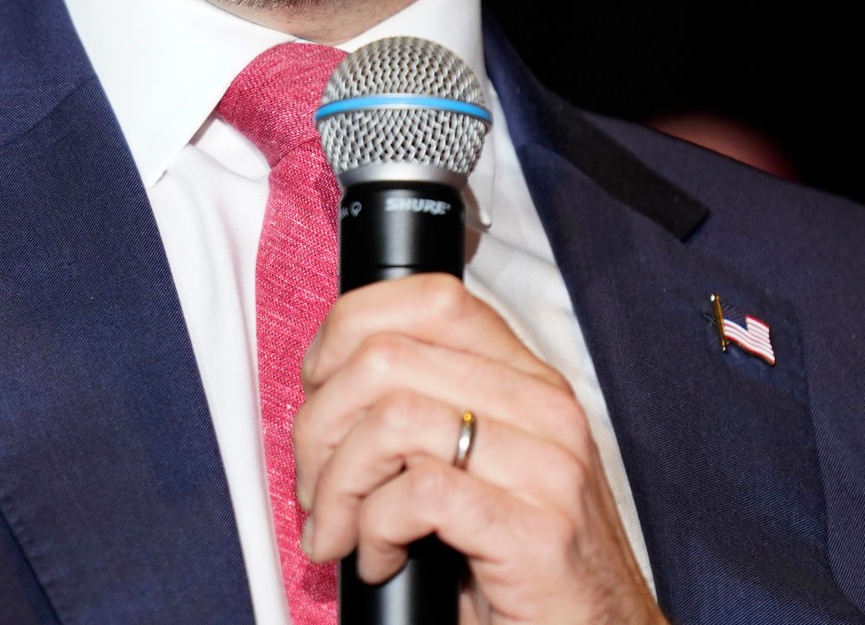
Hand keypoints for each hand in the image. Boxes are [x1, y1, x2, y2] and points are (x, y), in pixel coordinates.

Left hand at [294, 274, 663, 624]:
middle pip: (386, 358)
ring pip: (392, 420)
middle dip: (319, 427)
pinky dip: (373, 530)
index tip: (319, 390)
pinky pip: (417, 495)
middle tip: (317, 488)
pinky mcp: (536, 532)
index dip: (346, 334)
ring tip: (340, 532)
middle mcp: (543, 410)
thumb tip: (324, 391)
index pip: (427, 298)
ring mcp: (548, 468)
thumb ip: (426, 414)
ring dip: (338, 485)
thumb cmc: (522, 567)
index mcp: (526, 382)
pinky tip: (379, 559)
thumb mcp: (477, 469)